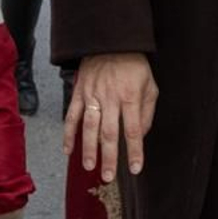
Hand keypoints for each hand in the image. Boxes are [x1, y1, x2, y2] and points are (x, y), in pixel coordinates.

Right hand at [64, 52, 157, 181]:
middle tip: (108, 177)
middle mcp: (110, 98)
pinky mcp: (79, 93)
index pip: (134, 129)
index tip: (136, 168)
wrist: (112, 41)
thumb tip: (141, 135)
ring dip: (88, 149)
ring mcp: (92, 95)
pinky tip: (67, 150)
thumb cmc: (134, 66)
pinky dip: (68, 134)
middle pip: (109, 133)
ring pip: (89, 127)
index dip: (135, 150)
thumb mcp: (150, 85)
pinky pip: (71, 116)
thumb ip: (147, 111)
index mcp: (130, 96)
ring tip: (89, 167)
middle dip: (109, 156)